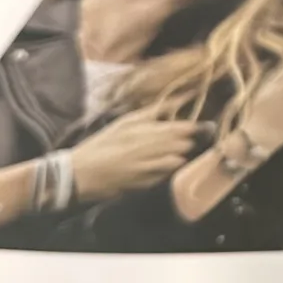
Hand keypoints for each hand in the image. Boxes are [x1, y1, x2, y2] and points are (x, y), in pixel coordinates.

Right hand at [70, 109, 208, 201]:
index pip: (182, 127)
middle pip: (183, 144)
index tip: (203, 127)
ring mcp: (148, 168)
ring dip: (180, 156)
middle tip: (190, 139)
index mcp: (145, 130)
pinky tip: (162, 167)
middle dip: (189, 142)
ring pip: (178, 160)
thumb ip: (153, 111)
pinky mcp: (144, 184)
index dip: (195, 127)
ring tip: (176, 153)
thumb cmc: (103, 144)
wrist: (79, 174)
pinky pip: (166, 176)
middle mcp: (149, 148)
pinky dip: (168, 171)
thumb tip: (180, 98)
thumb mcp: (125, 122)